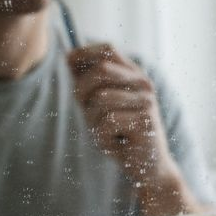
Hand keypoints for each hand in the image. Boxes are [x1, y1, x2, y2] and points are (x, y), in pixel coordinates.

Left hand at [68, 43, 179, 187]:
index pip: (108, 49)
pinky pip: (107, 123)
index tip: (67, 65)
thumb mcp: (100, 105)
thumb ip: (87, 82)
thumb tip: (67, 56)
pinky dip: (103, 137)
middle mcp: (144, 84)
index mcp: (134, 75)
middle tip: (86, 112)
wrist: (148, 166)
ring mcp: (147, 102)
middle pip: (101, 71)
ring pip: (101, 99)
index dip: (84, 53)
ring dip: (93, 120)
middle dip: (82, 92)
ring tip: (104, 132)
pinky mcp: (145, 122)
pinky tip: (114, 143)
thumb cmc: (120, 133)